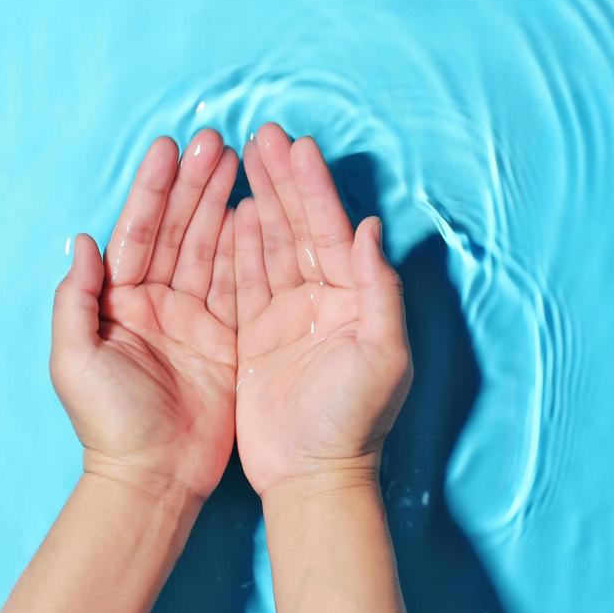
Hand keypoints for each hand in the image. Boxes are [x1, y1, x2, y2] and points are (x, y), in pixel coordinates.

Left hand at [51, 130, 238, 500]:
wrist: (155, 477)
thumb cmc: (108, 423)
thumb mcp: (74, 361)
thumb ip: (75, 300)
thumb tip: (83, 242)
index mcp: (118, 302)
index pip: (139, 233)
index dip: (154, 190)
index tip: (170, 148)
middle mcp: (156, 303)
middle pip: (179, 231)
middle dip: (195, 185)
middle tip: (218, 141)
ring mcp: (193, 319)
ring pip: (210, 249)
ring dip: (222, 205)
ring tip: (240, 162)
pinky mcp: (225, 339)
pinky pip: (237, 285)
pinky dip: (247, 250)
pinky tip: (258, 214)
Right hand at [235, 123, 411, 495]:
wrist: (311, 476)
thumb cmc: (354, 421)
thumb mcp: (382, 356)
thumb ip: (378, 290)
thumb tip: (369, 228)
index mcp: (354, 300)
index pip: (331, 231)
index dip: (313, 188)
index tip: (295, 146)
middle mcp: (321, 300)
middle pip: (298, 229)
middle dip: (282, 182)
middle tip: (261, 136)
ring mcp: (286, 317)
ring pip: (270, 248)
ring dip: (259, 203)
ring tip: (242, 161)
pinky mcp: (254, 337)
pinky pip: (243, 283)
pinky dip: (238, 248)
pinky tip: (231, 215)